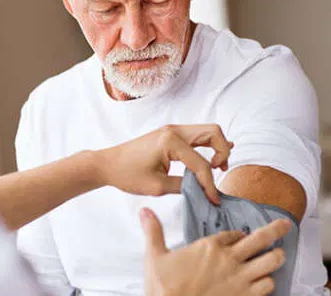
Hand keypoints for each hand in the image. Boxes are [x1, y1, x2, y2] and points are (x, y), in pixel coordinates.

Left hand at [98, 124, 231, 203]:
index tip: (213, 200)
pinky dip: (208, 145)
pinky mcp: (170, 135)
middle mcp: (174, 130)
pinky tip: (215, 157)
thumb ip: (184, 186)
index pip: (201, 164)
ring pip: (207, 131)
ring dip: (217, 147)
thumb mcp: (157, 186)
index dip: (210, 184)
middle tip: (220, 171)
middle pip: (213, 132)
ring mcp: (172, 130)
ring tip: (218, 167)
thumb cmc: (127, 174)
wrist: (107, 164)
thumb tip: (203, 189)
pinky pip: (196, 136)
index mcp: (170, 141)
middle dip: (223, 152)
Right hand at [140, 208, 289, 295]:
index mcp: (209, 246)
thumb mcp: (154, 256)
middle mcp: (230, 259)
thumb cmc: (164, 288)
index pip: (234, 233)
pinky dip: (269, 283)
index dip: (239, 234)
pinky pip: (269, 286)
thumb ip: (153, 231)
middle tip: (286, 225)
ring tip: (277, 256)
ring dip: (275, 259)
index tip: (240, 237)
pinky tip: (265, 282)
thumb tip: (144, 211)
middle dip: (277, 229)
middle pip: (262, 238)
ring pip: (272, 261)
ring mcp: (241, 279)